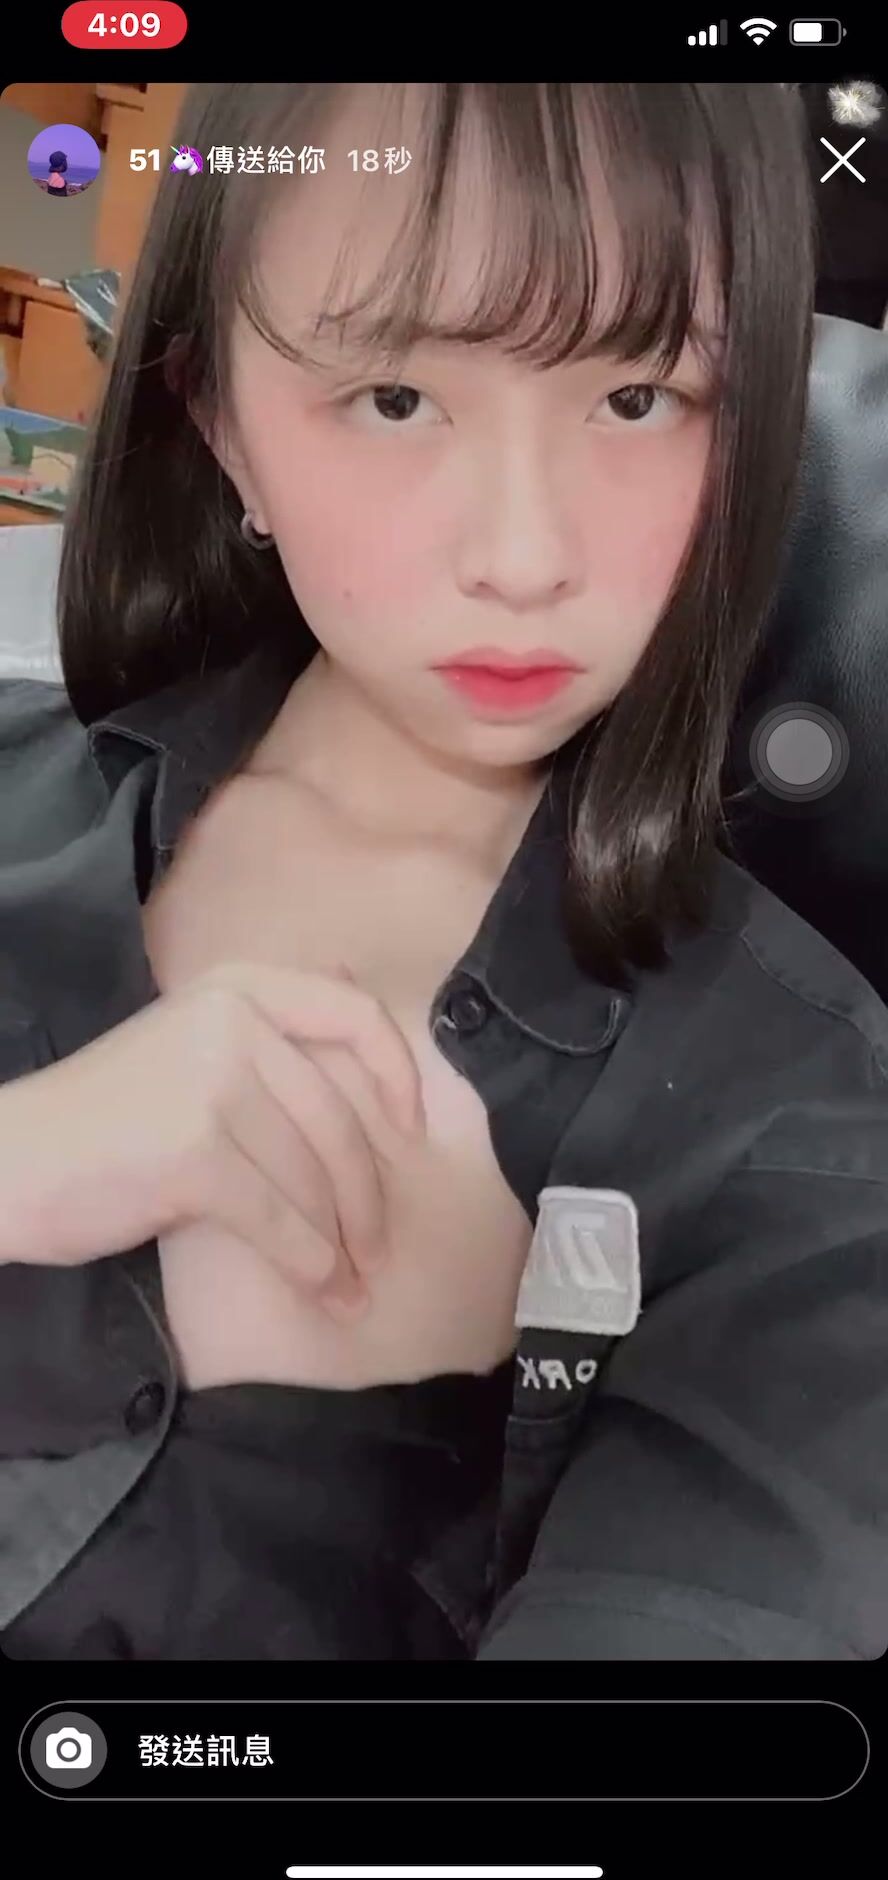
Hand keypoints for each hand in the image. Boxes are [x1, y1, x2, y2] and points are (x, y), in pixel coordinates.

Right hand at [0, 960, 425, 1320]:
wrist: (10, 1159)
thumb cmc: (107, 1118)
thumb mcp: (189, 1045)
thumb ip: (267, 1041)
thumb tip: (370, 1052)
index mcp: (239, 987)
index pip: (354, 1015)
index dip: (397, 1075)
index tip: (410, 1129)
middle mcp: (232, 1022)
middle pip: (338, 1120)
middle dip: (367, 1198)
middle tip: (379, 1253)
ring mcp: (212, 1084)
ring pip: (313, 1178)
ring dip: (339, 1245)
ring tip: (349, 1285)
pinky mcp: (195, 1152)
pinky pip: (279, 1219)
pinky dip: (306, 1263)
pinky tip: (316, 1286)